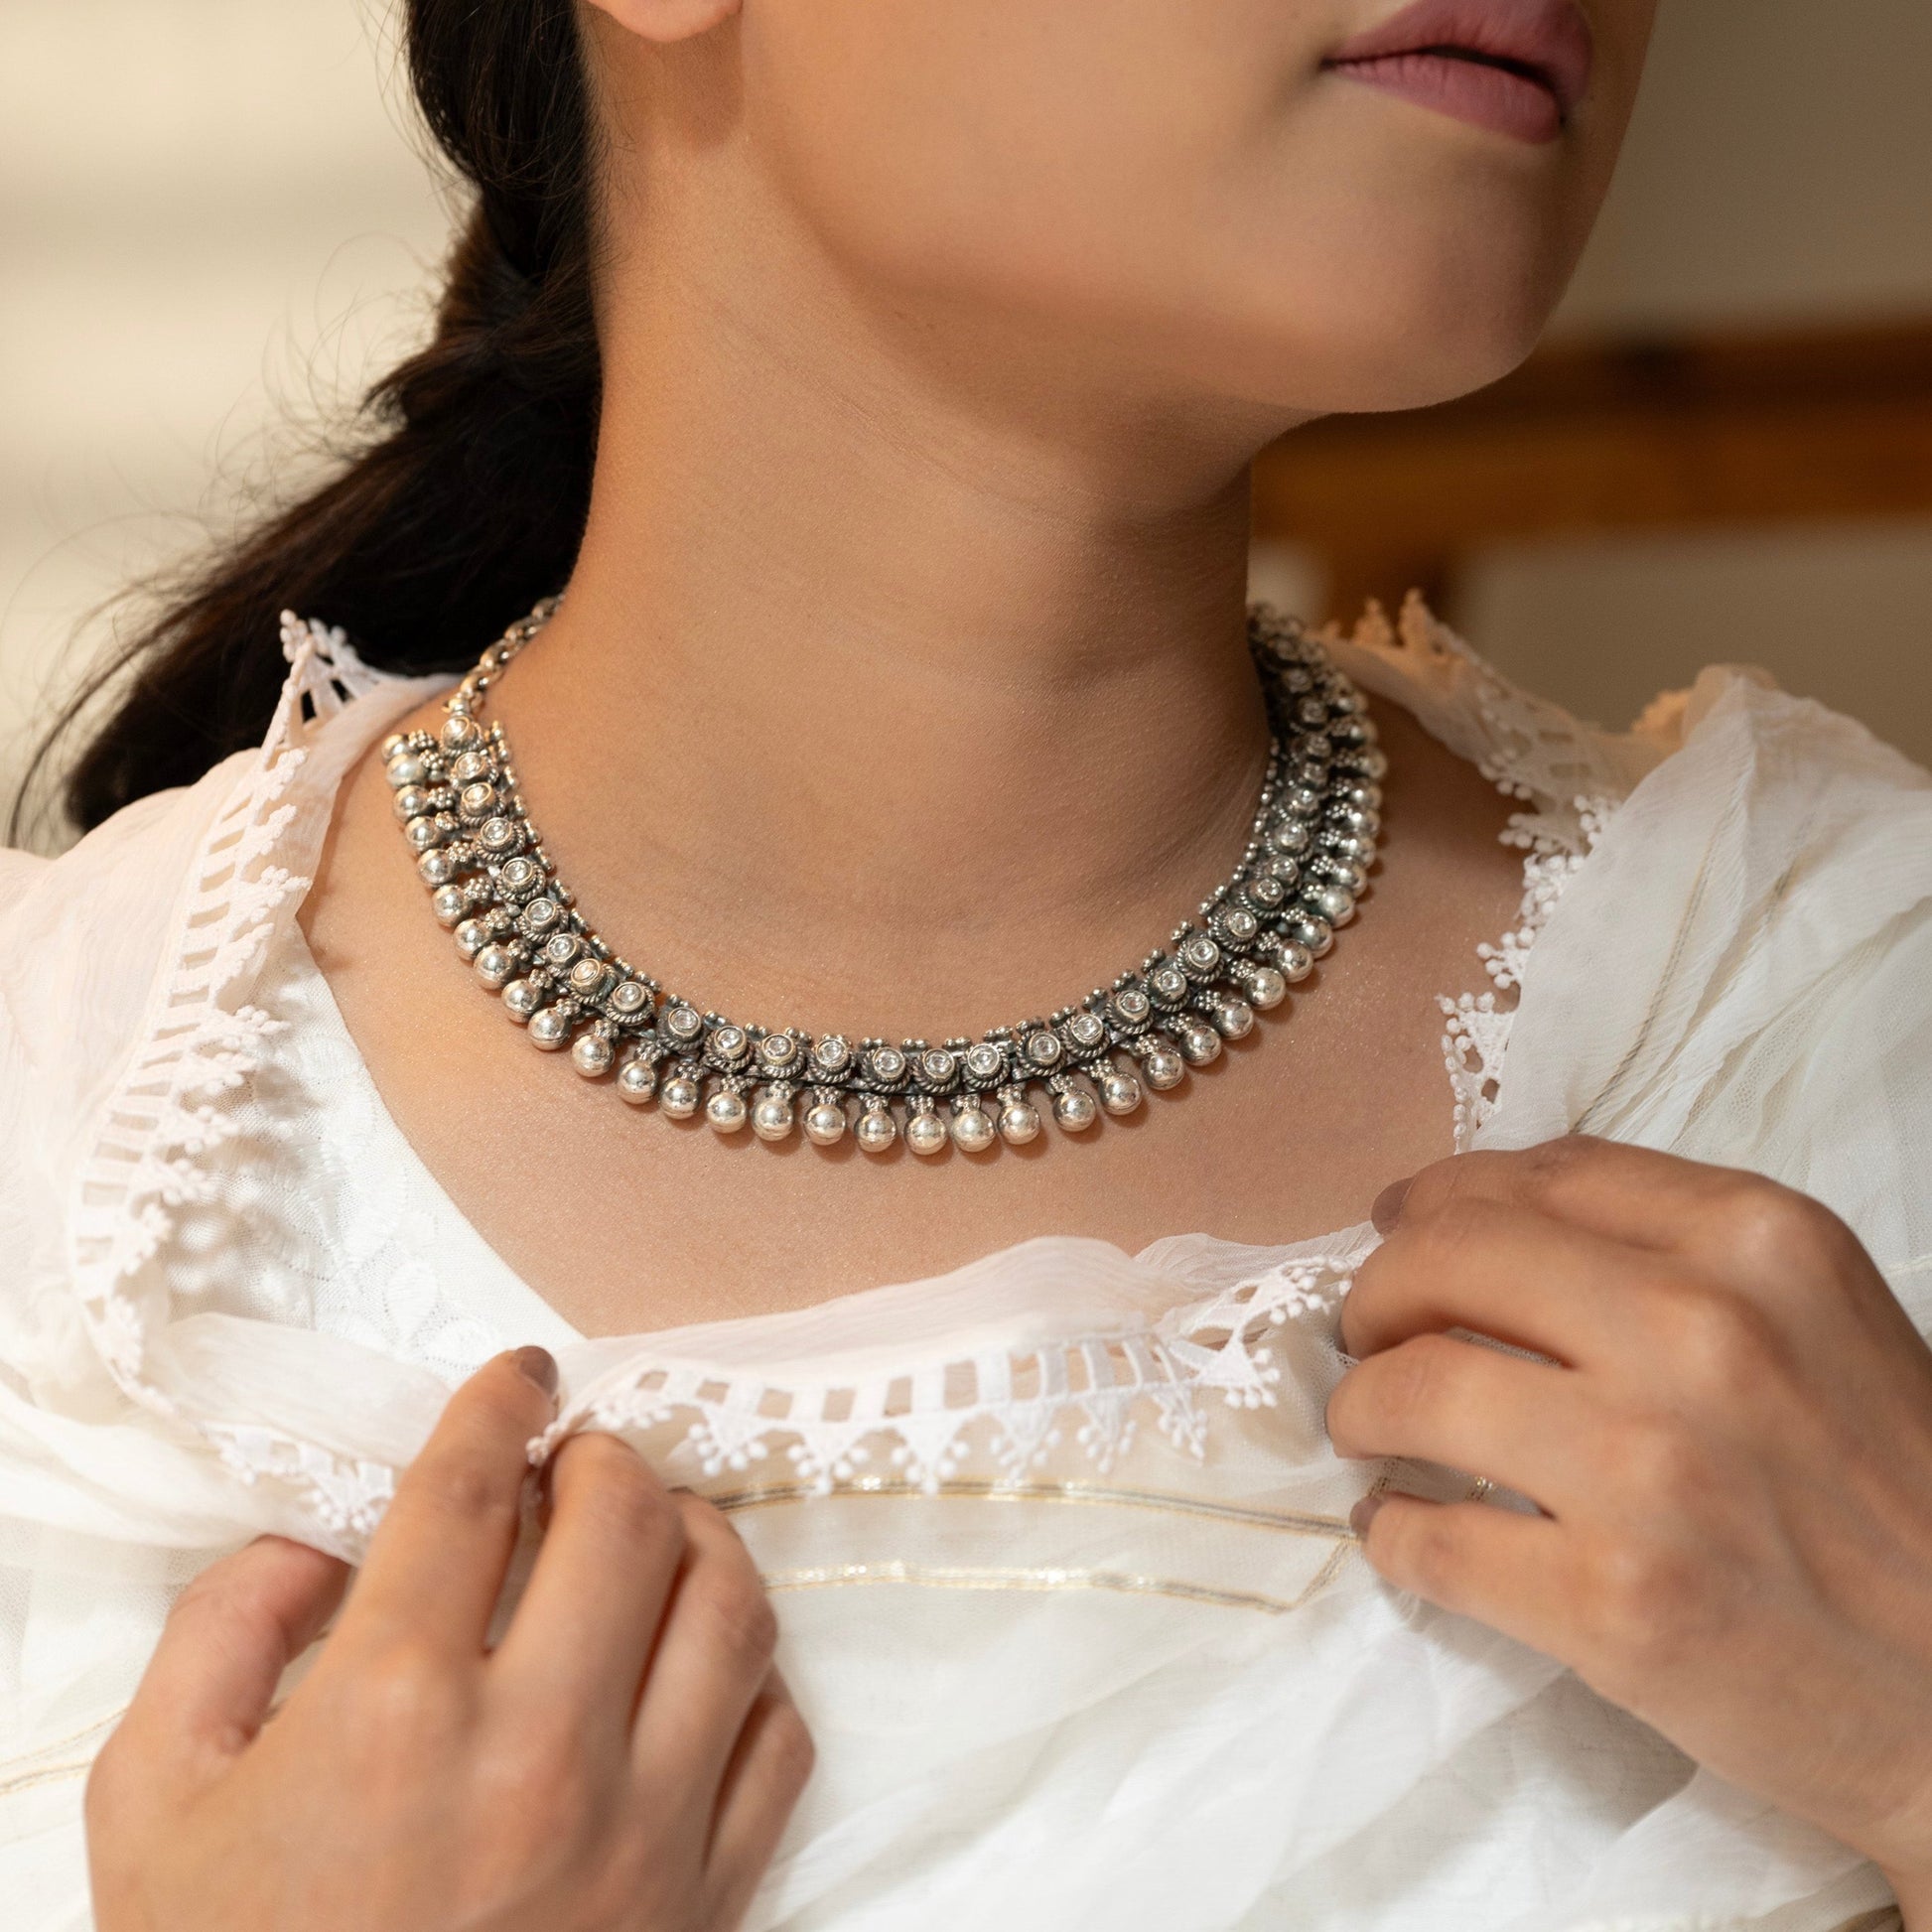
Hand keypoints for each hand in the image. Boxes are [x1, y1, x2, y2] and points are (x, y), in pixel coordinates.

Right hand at [87, 1348, 811, 1931]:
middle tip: (576, 1464)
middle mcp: (539, 1753)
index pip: (469, 1489)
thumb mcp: (153, 1804)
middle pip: (627, 1521)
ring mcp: (641, 1830)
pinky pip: (777, 1738)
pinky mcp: (707, 1900)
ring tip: (654, 1531)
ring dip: (698, 1538)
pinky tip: (696, 1665)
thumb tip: (318, 1544)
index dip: (497, 1404)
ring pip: (731, 1609)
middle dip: (605, 1459)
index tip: (520, 1375)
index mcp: (394, 1712)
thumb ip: (219, 1635)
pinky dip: (750, 1675)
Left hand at [1328, 1138, 1931, 1918]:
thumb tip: (1471, 1213)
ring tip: (1371, 1432)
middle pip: (1446, 1259)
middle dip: (1376, 1295)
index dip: (1438, 1199)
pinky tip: (1399, 1530)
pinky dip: (1389, 1532)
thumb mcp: (1815, 1317)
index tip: (1398, 1228)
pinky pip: (1428, 1538)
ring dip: (1362, 1409)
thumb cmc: (1895, 1492)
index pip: (1534, 1177)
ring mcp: (1653, 1469)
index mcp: (1757, 1242)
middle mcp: (1701, 1333)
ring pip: (1411, 1389)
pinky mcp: (1616, 1602)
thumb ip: (1668, 1248)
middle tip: (1364, 1336)